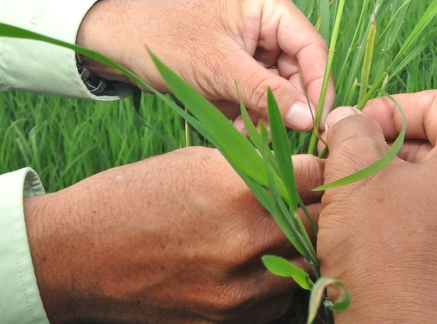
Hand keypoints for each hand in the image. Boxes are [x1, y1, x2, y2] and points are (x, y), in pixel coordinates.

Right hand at [24, 147, 324, 323]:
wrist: (77, 255)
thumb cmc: (136, 195)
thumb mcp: (199, 162)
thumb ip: (256, 169)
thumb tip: (298, 170)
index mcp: (242, 190)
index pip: (318, 178)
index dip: (326, 171)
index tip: (324, 172)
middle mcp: (248, 242)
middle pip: (320, 225)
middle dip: (320, 211)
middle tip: (313, 204)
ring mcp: (239, 291)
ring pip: (308, 269)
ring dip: (305, 251)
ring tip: (289, 237)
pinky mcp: (227, 322)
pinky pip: (280, 304)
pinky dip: (281, 285)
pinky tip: (266, 268)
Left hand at [76, 0, 333, 129]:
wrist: (120, 45)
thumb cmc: (166, 42)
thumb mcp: (219, 69)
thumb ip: (267, 93)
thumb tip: (311, 120)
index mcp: (271, 7)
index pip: (313, 50)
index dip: (318, 88)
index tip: (318, 125)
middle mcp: (272, 25)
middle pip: (300, 74)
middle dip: (285, 107)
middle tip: (271, 135)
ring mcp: (259, 49)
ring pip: (282, 92)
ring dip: (265, 116)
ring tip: (240, 129)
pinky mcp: (245, 69)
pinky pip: (262, 98)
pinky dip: (251, 116)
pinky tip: (233, 125)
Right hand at [316, 90, 436, 322]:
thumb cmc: (387, 256)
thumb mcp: (356, 175)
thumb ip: (351, 129)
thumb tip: (348, 116)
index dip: (388, 108)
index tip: (352, 128)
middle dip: (388, 144)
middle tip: (347, 158)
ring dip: (395, 178)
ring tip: (354, 193)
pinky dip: (410, 209)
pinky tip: (374, 224)